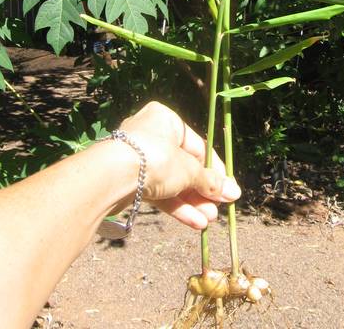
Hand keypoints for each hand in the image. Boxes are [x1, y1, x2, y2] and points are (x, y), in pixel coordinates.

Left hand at [119, 101, 240, 228]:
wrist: (110, 178)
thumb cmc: (155, 159)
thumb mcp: (189, 169)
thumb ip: (209, 181)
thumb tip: (232, 192)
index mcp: (166, 120)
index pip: (197, 145)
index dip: (214, 169)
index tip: (228, 188)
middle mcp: (151, 135)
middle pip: (184, 166)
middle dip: (202, 190)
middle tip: (220, 208)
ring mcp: (139, 159)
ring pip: (171, 182)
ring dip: (192, 202)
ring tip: (210, 219)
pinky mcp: (129, 181)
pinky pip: (158, 192)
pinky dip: (176, 206)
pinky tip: (195, 222)